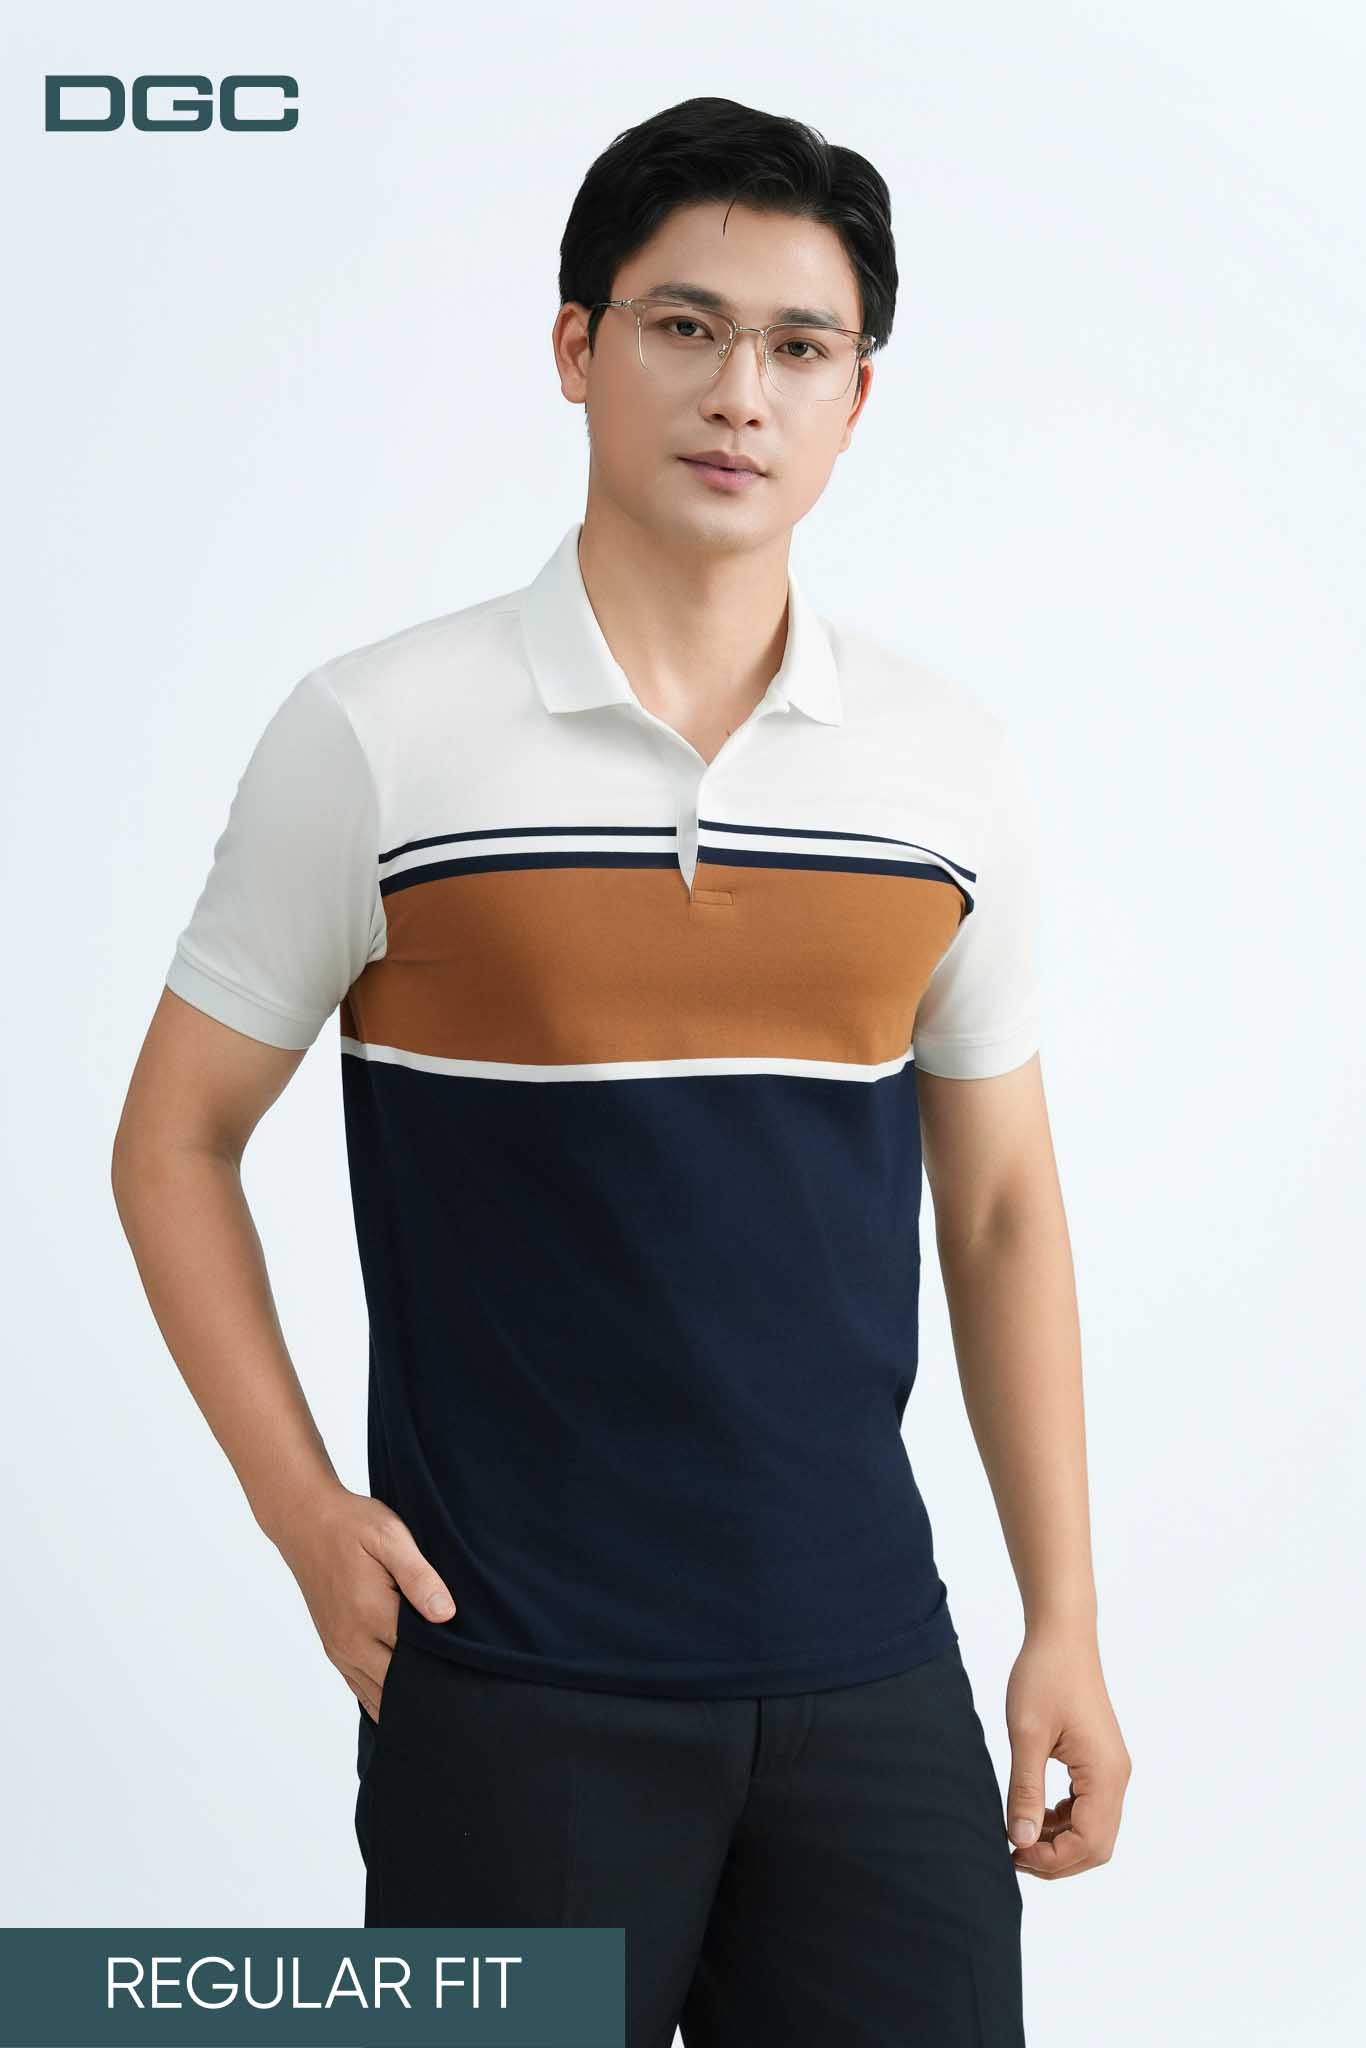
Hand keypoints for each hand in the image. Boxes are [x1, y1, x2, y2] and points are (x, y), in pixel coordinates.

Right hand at [270, 1483, 456, 1721]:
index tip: (473, 1662)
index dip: (448, 1661)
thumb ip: (419, 1576)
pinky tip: (407, 1693)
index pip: (420, 1657)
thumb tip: (446, 1614)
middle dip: (431, 1683)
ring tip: (441, 1689)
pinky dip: (384, 1695)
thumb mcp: (390, 1537)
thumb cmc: (351, 1525)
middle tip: (465, 1681)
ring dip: (407, 1694)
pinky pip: (361, 1689)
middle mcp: (352, 1640)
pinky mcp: (334, 1650)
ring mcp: (340, 1649)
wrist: (304, 1523)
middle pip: (400, 1684)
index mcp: (371, 1613)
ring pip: (380, 1694)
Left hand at [1003, 1624, 1131, 1879]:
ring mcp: (1111, 1770)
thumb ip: (1026, 1790)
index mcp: (1105, 1774)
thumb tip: (1021, 1841)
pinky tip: (1036, 1811)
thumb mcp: (1027, 1735)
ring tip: (1020, 1834)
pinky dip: (1064, 1821)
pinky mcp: (1100, 1762)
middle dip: (1057, 1858)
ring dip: (1060, 1842)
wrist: (1062, 1637)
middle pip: (1096, 1845)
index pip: (1088, 1843)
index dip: (1052, 1859)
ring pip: (1094, 1830)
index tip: (1013, 1852)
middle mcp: (1117, 1777)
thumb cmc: (1043, 1677)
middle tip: (1014, 1852)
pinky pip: (1089, 1808)